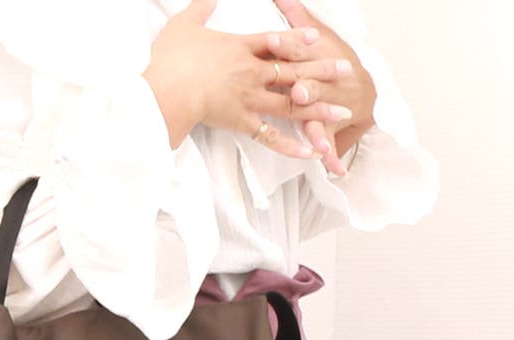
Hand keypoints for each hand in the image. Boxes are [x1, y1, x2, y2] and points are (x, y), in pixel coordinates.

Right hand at [142, 0, 357, 160]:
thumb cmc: (171, 60)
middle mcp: (252, 71)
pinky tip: (308, 151)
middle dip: (321, 70)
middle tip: (345, 70)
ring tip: (342, 111)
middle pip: (293, 69)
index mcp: (240, 47)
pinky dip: (289, 145)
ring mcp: (249, 98)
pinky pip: (270, 136)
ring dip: (318, 108)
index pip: (275, 41)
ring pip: (291, 102)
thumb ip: (200, 8)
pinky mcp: (241, 122)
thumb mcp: (184, 24)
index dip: (297, 39)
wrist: (167, 91)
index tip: (317, 39)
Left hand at [267, 0, 376, 174]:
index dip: (285, 45)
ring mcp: (326, 106)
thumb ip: (296, 17)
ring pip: (320, 117)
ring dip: (319, 128)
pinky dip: (334, 155)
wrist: (365, 89)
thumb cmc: (333, 62)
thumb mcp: (318, 36)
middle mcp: (321, 83)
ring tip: (318, 143)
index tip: (271, 41)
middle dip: (306, 89)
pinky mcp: (328, 125)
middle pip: (311, 85)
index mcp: (313, 60)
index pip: (297, 51)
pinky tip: (334, 170)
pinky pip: (332, 142)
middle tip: (299, 93)